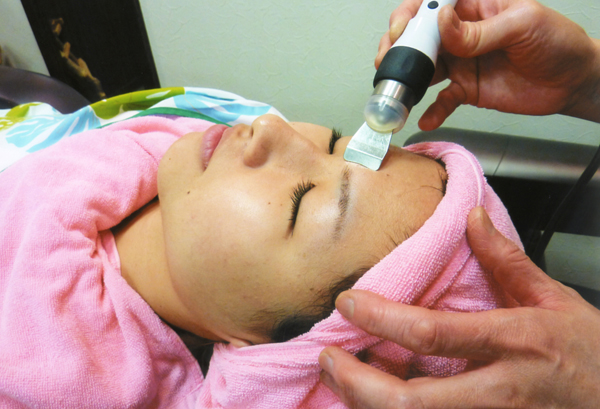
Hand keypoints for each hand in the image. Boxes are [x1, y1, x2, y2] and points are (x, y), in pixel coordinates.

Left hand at [319, 207, 599, 407]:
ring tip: (342, 379)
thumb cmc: (593, 354)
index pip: (432, 332)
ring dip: (368, 406)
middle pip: (413, 402)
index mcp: (513, 342)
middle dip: (358, 383)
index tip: (348, 302)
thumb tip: (472, 218)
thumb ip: (506, 259)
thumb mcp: (554, 299)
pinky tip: (377, 400)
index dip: (382, 318)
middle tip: (329, 358)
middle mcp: (499, 391)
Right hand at [376, 0, 599, 129]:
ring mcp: (461, 63)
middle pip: (419, 36)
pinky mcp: (466, 90)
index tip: (402, 28)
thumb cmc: (556, 41)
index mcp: (474, 8)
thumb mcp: (522, 24)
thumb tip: (442, 21)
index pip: (433, 4)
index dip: (411, 14)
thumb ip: (480, 29)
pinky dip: (432, 110)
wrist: (572, 81)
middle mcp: (461, 35)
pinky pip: (442, 100)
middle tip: (389, 60)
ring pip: (424, 68)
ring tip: (398, 90)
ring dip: (408, 78)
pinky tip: (425, 118)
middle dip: (399, 46)